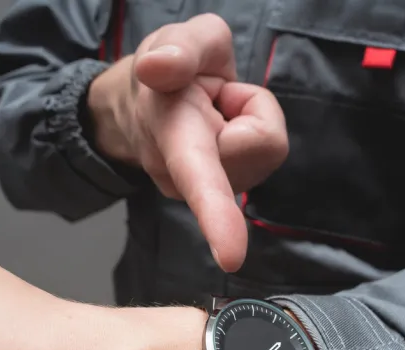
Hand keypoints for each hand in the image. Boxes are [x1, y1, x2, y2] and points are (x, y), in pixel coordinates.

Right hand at [88, 14, 288, 271]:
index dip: (217, 215)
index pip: (198, 177)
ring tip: (211, 111)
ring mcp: (197, 195)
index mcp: (171, 135)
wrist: (138, 105)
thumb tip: (160, 69)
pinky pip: (259, 158)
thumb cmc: (168, 70)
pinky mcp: (218, 198)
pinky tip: (216, 130)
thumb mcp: (180, 38)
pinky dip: (247, 136)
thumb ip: (180, 48)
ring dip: (247, 121)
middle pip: (265, 143)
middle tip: (212, 96)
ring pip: (264, 150)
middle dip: (251, 107)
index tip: (232, 257)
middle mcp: (181, 178)